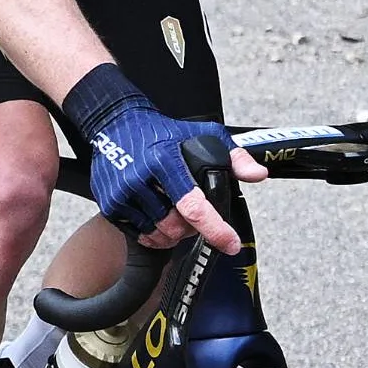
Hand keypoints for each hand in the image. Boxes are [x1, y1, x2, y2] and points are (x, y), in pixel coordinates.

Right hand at [60, 64, 253, 253]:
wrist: (114, 123)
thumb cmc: (162, 131)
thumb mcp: (204, 134)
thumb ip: (234, 156)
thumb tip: (259, 175)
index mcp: (165, 161)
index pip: (193, 205)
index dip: (214, 229)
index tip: (230, 244)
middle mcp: (140, 178)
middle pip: (175, 226)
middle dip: (191, 229)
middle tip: (194, 216)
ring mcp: (121, 193)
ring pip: (157, 234)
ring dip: (172, 233)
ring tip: (175, 214)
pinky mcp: (109, 203)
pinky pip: (138, 233)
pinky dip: (153, 233)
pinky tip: (157, 217)